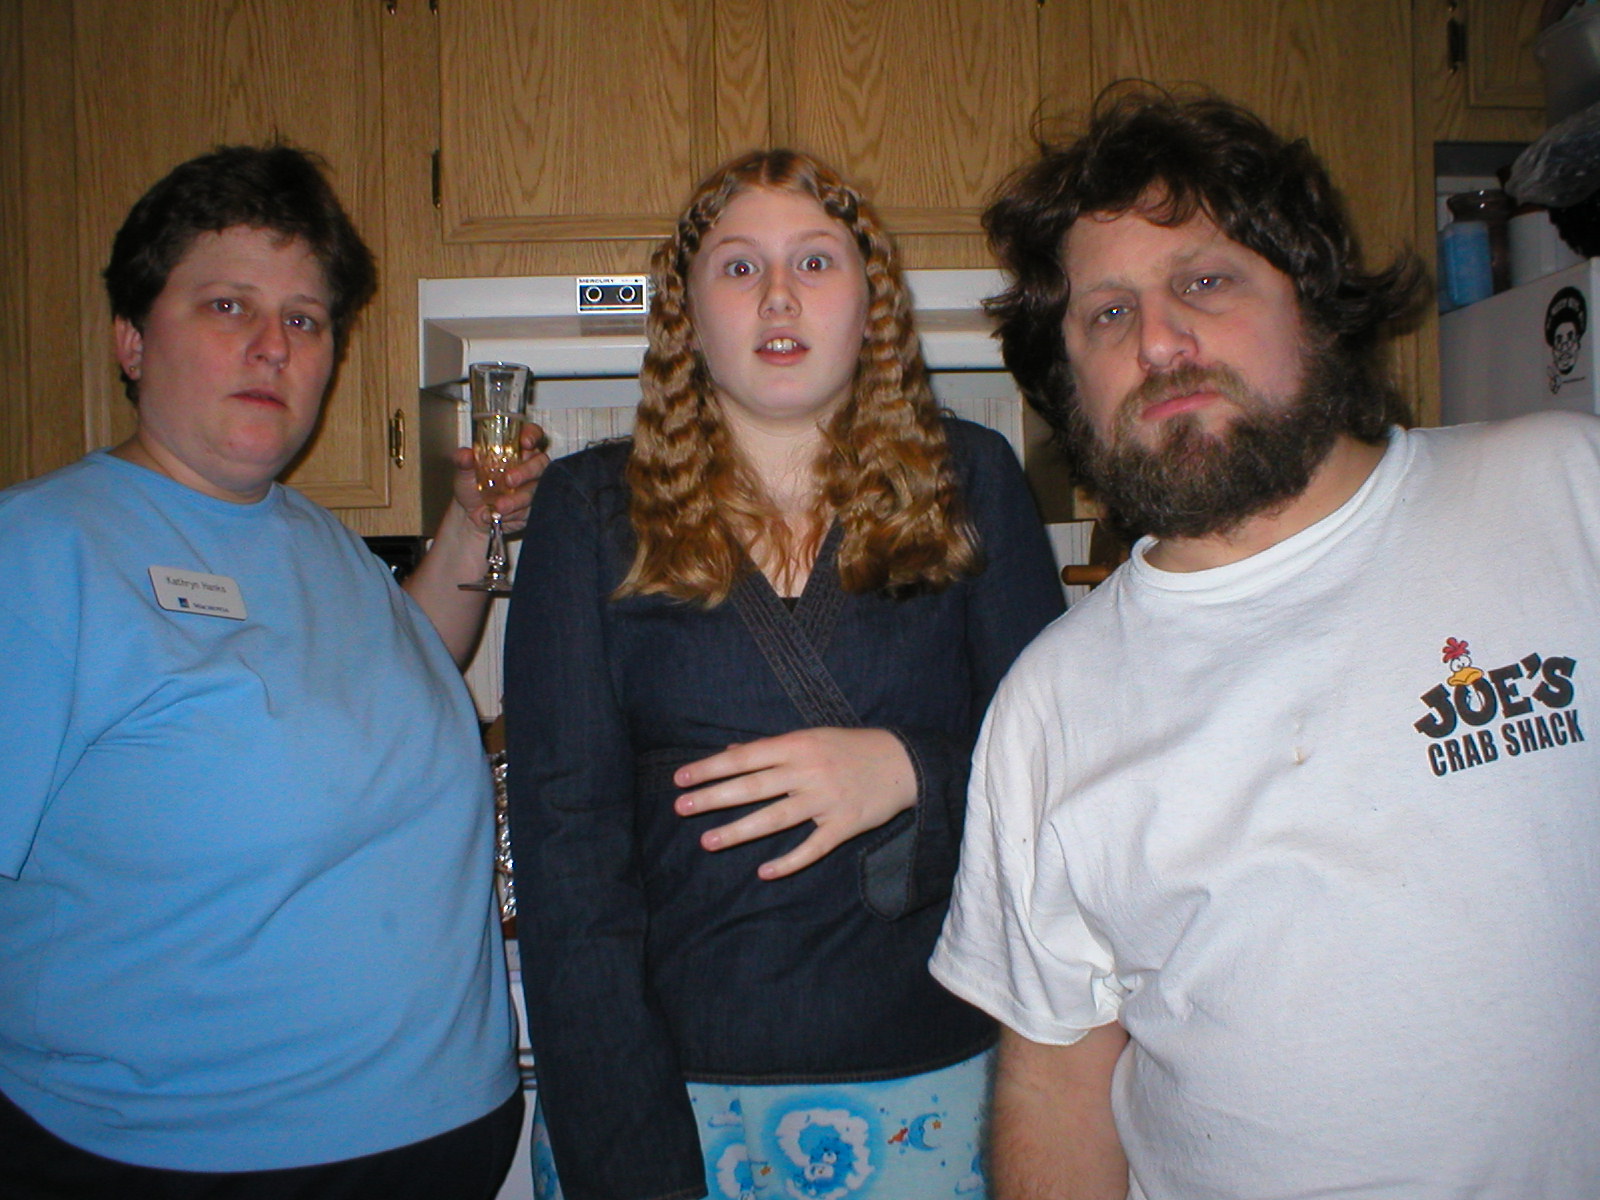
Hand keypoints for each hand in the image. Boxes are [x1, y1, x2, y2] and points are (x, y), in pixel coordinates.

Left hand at [452, 421, 548, 534]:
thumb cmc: (472, 485)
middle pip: (540, 462)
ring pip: (536, 489)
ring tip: (499, 506)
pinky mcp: (533, 506)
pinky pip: (532, 509)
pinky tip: (501, 515)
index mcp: (515, 449)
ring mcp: (533, 486)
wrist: (470, 513)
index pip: (532, 434)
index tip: (525, 442)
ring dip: (518, 499)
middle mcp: (528, 465)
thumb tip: (465, 455)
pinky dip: (516, 513)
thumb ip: (463, 460)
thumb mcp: (463, 471)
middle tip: (509, 480)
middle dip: (526, 471)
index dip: (532, 435)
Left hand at [673, 727, 915, 879]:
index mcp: (797, 746)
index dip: (711, 768)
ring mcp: (826, 800)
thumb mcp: (811, 738)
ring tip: (708, 841)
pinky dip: (789, 861)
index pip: (746, 758)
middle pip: (754, 786)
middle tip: (681, 807)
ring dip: (740, 830)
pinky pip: (813, 847)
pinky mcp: (844, 825)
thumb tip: (731, 753)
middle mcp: (808, 771)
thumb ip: (771, 748)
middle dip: (714, 797)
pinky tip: (765, 872)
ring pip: (776, 818)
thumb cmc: (850, 748)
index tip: (681, 778)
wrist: (903, 762)